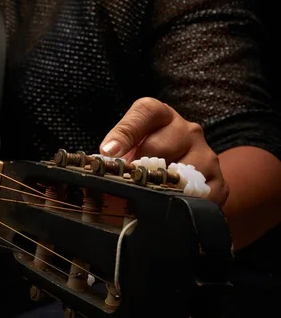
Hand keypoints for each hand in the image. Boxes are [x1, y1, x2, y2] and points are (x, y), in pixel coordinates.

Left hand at [99, 97, 228, 205]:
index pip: (145, 112)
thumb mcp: (128, 149)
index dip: (125, 132)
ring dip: (160, 188)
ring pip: (180, 173)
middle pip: (159, 147)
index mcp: (161, 116)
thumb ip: (115, 153)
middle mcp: (187, 130)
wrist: (183, 173)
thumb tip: (99, 165)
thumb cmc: (146, 158)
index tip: (108, 151)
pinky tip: (169, 206)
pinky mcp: (218, 180)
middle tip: (125, 183)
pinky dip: (182, 203)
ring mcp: (205, 154)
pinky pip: (201, 196)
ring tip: (147, 197)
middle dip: (138, 168)